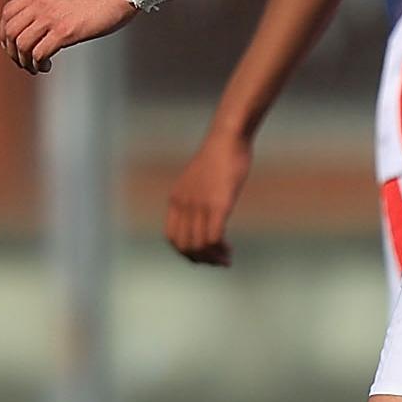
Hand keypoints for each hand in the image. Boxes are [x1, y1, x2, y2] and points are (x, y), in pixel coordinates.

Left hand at [0, 0, 135, 72]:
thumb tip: (52, 10)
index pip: (8, 13)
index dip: (5, 31)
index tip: (12, 44)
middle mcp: (41, 3)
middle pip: (10, 31)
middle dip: (11, 50)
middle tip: (21, 61)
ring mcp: (51, 18)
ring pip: (22, 45)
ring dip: (24, 60)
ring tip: (35, 67)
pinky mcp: (66, 32)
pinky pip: (40, 53)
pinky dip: (38, 63)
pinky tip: (47, 66)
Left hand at [167, 131, 253, 266]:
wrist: (227, 140)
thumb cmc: (219, 156)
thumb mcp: (199, 178)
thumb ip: (197, 194)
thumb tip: (205, 205)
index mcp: (176, 200)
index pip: (172, 237)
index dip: (186, 252)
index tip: (203, 255)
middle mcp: (183, 205)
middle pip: (184, 246)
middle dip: (200, 259)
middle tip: (217, 262)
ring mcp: (200, 206)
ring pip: (199, 245)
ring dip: (212, 258)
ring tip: (225, 259)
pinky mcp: (219, 205)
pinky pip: (213, 237)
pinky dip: (220, 249)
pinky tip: (229, 249)